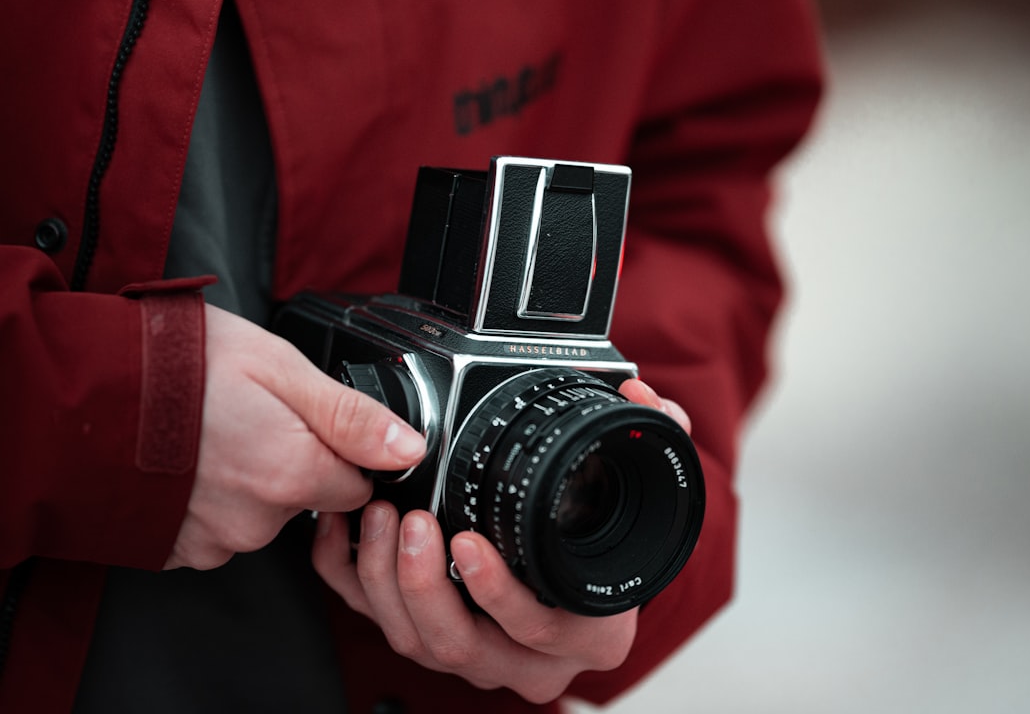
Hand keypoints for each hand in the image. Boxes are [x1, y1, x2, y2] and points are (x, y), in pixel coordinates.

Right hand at [164, 304, 426, 569]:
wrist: (77, 390)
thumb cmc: (173, 366)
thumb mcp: (279, 366)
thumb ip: (352, 415)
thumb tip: (410, 448)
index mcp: (292, 473)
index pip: (356, 488)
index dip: (342, 454)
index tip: (313, 428)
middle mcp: (257, 521)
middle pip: (306, 504)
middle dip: (292, 466)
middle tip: (252, 419)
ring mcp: (213, 540)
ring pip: (259, 517)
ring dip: (247, 484)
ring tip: (212, 436)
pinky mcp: (176, 550)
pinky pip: (215, 531)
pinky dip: (208, 503)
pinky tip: (188, 465)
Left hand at [312, 378, 690, 702]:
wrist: (580, 569)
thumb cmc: (604, 537)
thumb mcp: (638, 492)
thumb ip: (659, 436)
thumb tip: (644, 397)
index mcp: (585, 631)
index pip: (537, 629)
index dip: (497, 595)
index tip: (469, 544)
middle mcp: (529, 657)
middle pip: (462, 649)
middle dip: (424, 585)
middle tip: (409, 523)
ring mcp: (479, 654)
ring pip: (416, 643)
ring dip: (385, 581)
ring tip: (378, 518)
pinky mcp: (432, 634)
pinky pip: (378, 622)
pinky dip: (351, 579)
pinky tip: (344, 533)